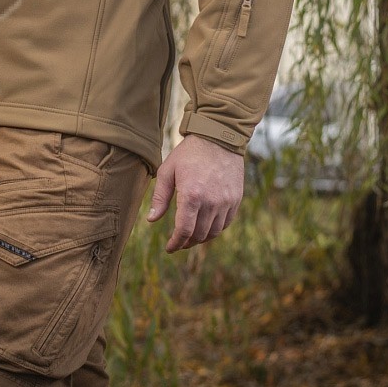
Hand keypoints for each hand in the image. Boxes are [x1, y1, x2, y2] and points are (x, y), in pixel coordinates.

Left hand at [146, 133, 244, 252]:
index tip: (170, 248)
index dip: (175, 243)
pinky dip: (215, 230)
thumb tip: (152, 220)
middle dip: (186, 242)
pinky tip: (206, 226)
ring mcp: (226, 202)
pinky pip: (226, 223)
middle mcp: (211, 202)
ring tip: (191, 236)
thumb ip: (159, 197)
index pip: (184, 231)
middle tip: (178, 242)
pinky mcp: (235, 199)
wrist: (217, 138)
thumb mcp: (168, 170)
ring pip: (213, 232)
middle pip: (198, 235)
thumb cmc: (189, 153)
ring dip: (200, 238)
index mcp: (192, 195)